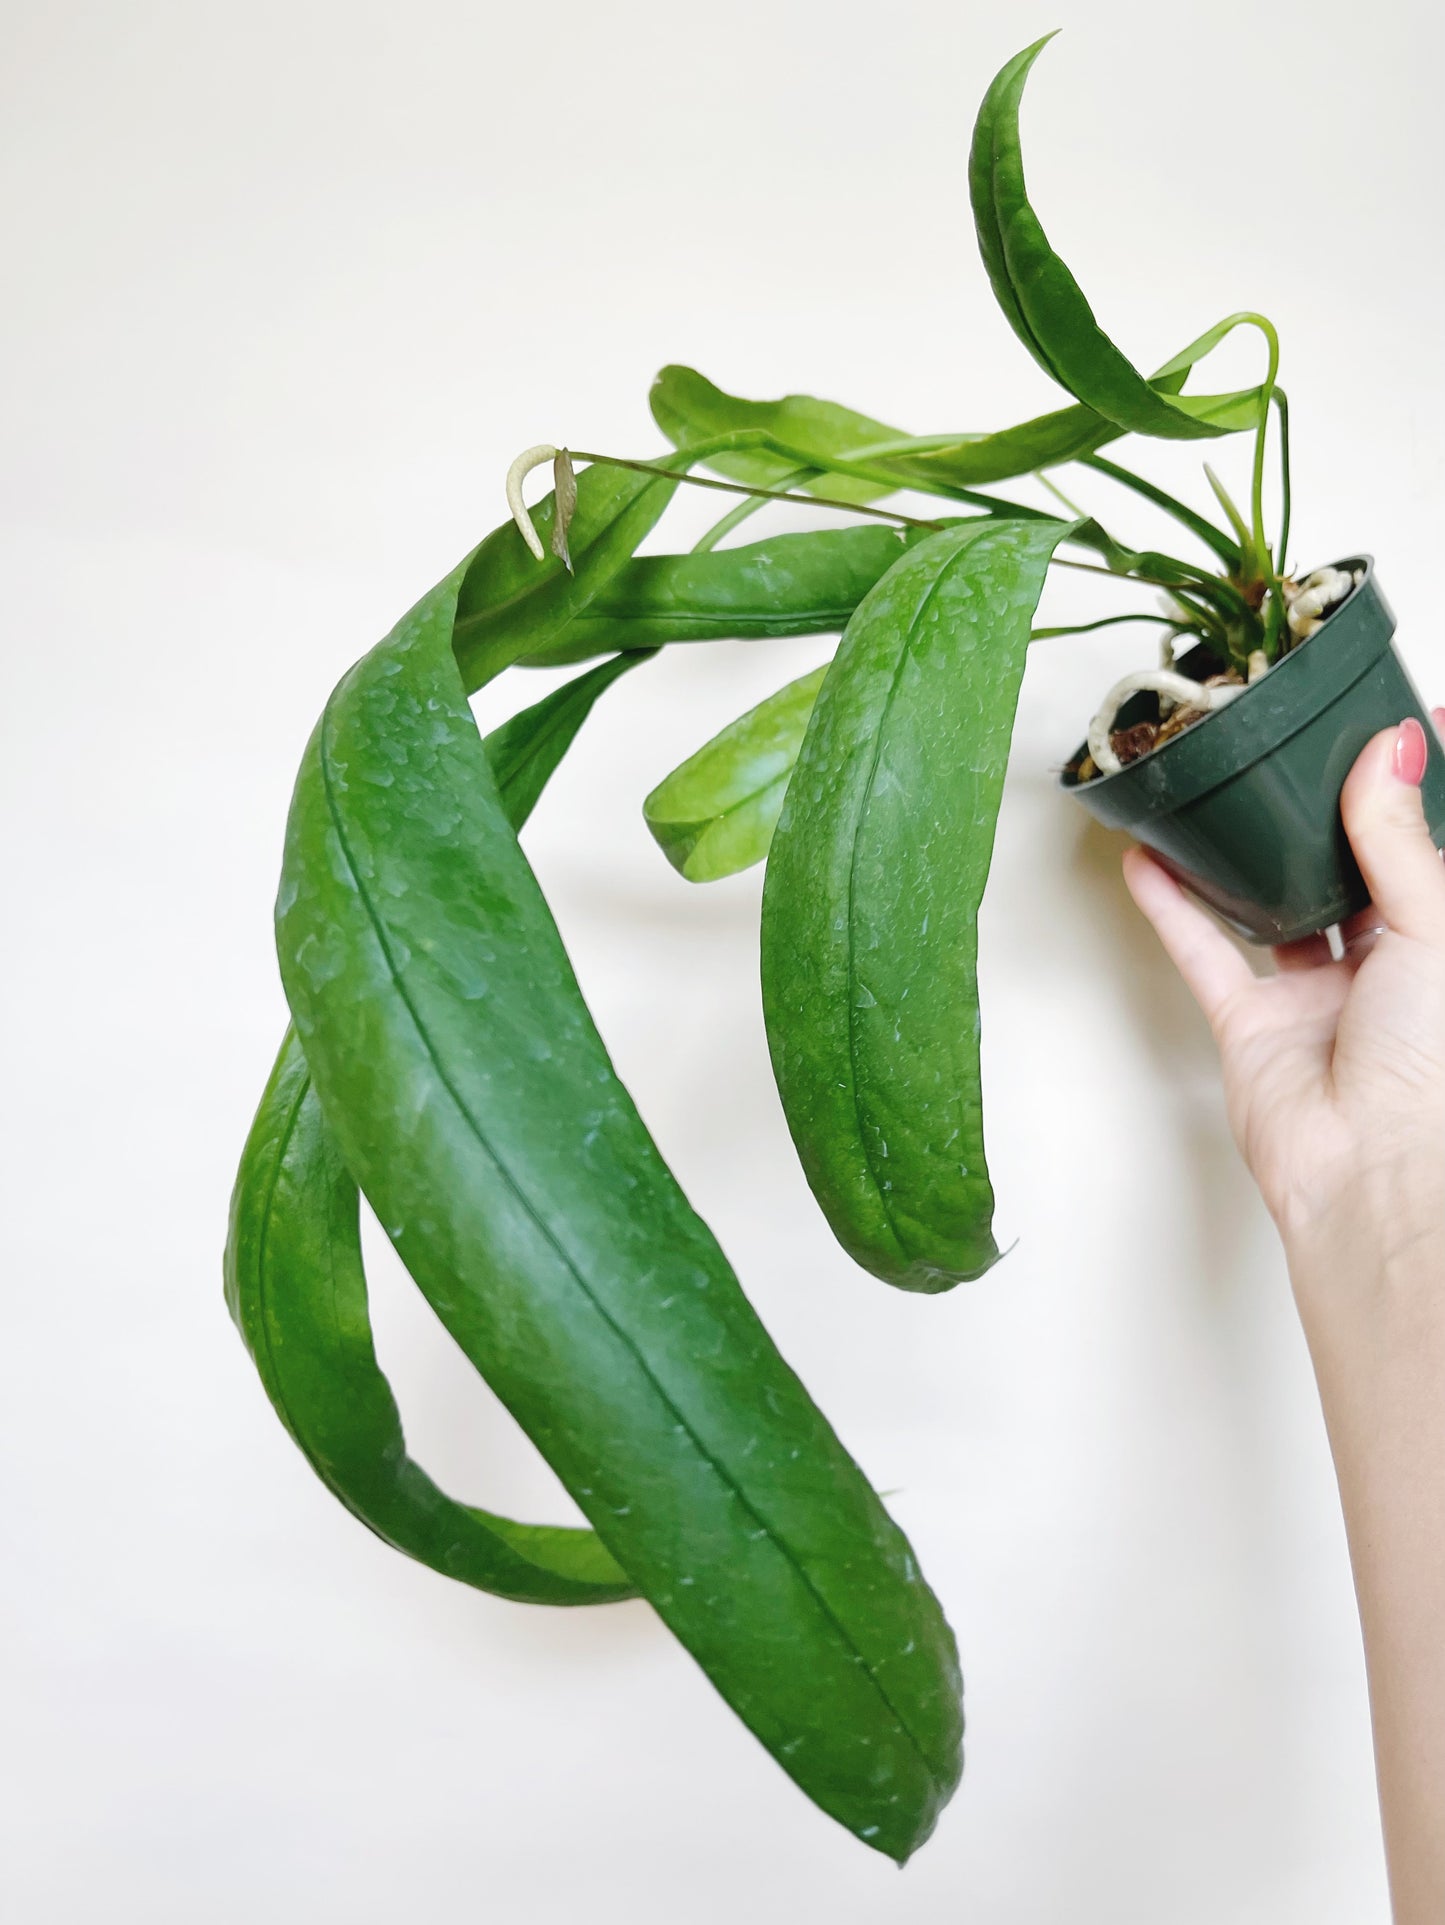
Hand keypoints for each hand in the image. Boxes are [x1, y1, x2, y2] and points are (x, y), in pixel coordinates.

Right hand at [1123, 713, 1444, 1248]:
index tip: (1405, 725)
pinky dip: (1175, 908)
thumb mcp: (1435, 929)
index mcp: (1441, 949)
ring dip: (1245, 857)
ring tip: (1225, 790)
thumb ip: (1400, 838)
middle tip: (1301, 743)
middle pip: (1349, 875)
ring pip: (1272, 910)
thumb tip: (1391, 750)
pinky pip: (1206, 954)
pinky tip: (1152, 863)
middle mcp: (1385, 972)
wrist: (1371, 1170)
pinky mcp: (1252, 1026)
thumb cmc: (1430, 1070)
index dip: (1415, 794)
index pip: (1425, 853)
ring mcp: (1314, 998)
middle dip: (1326, 816)